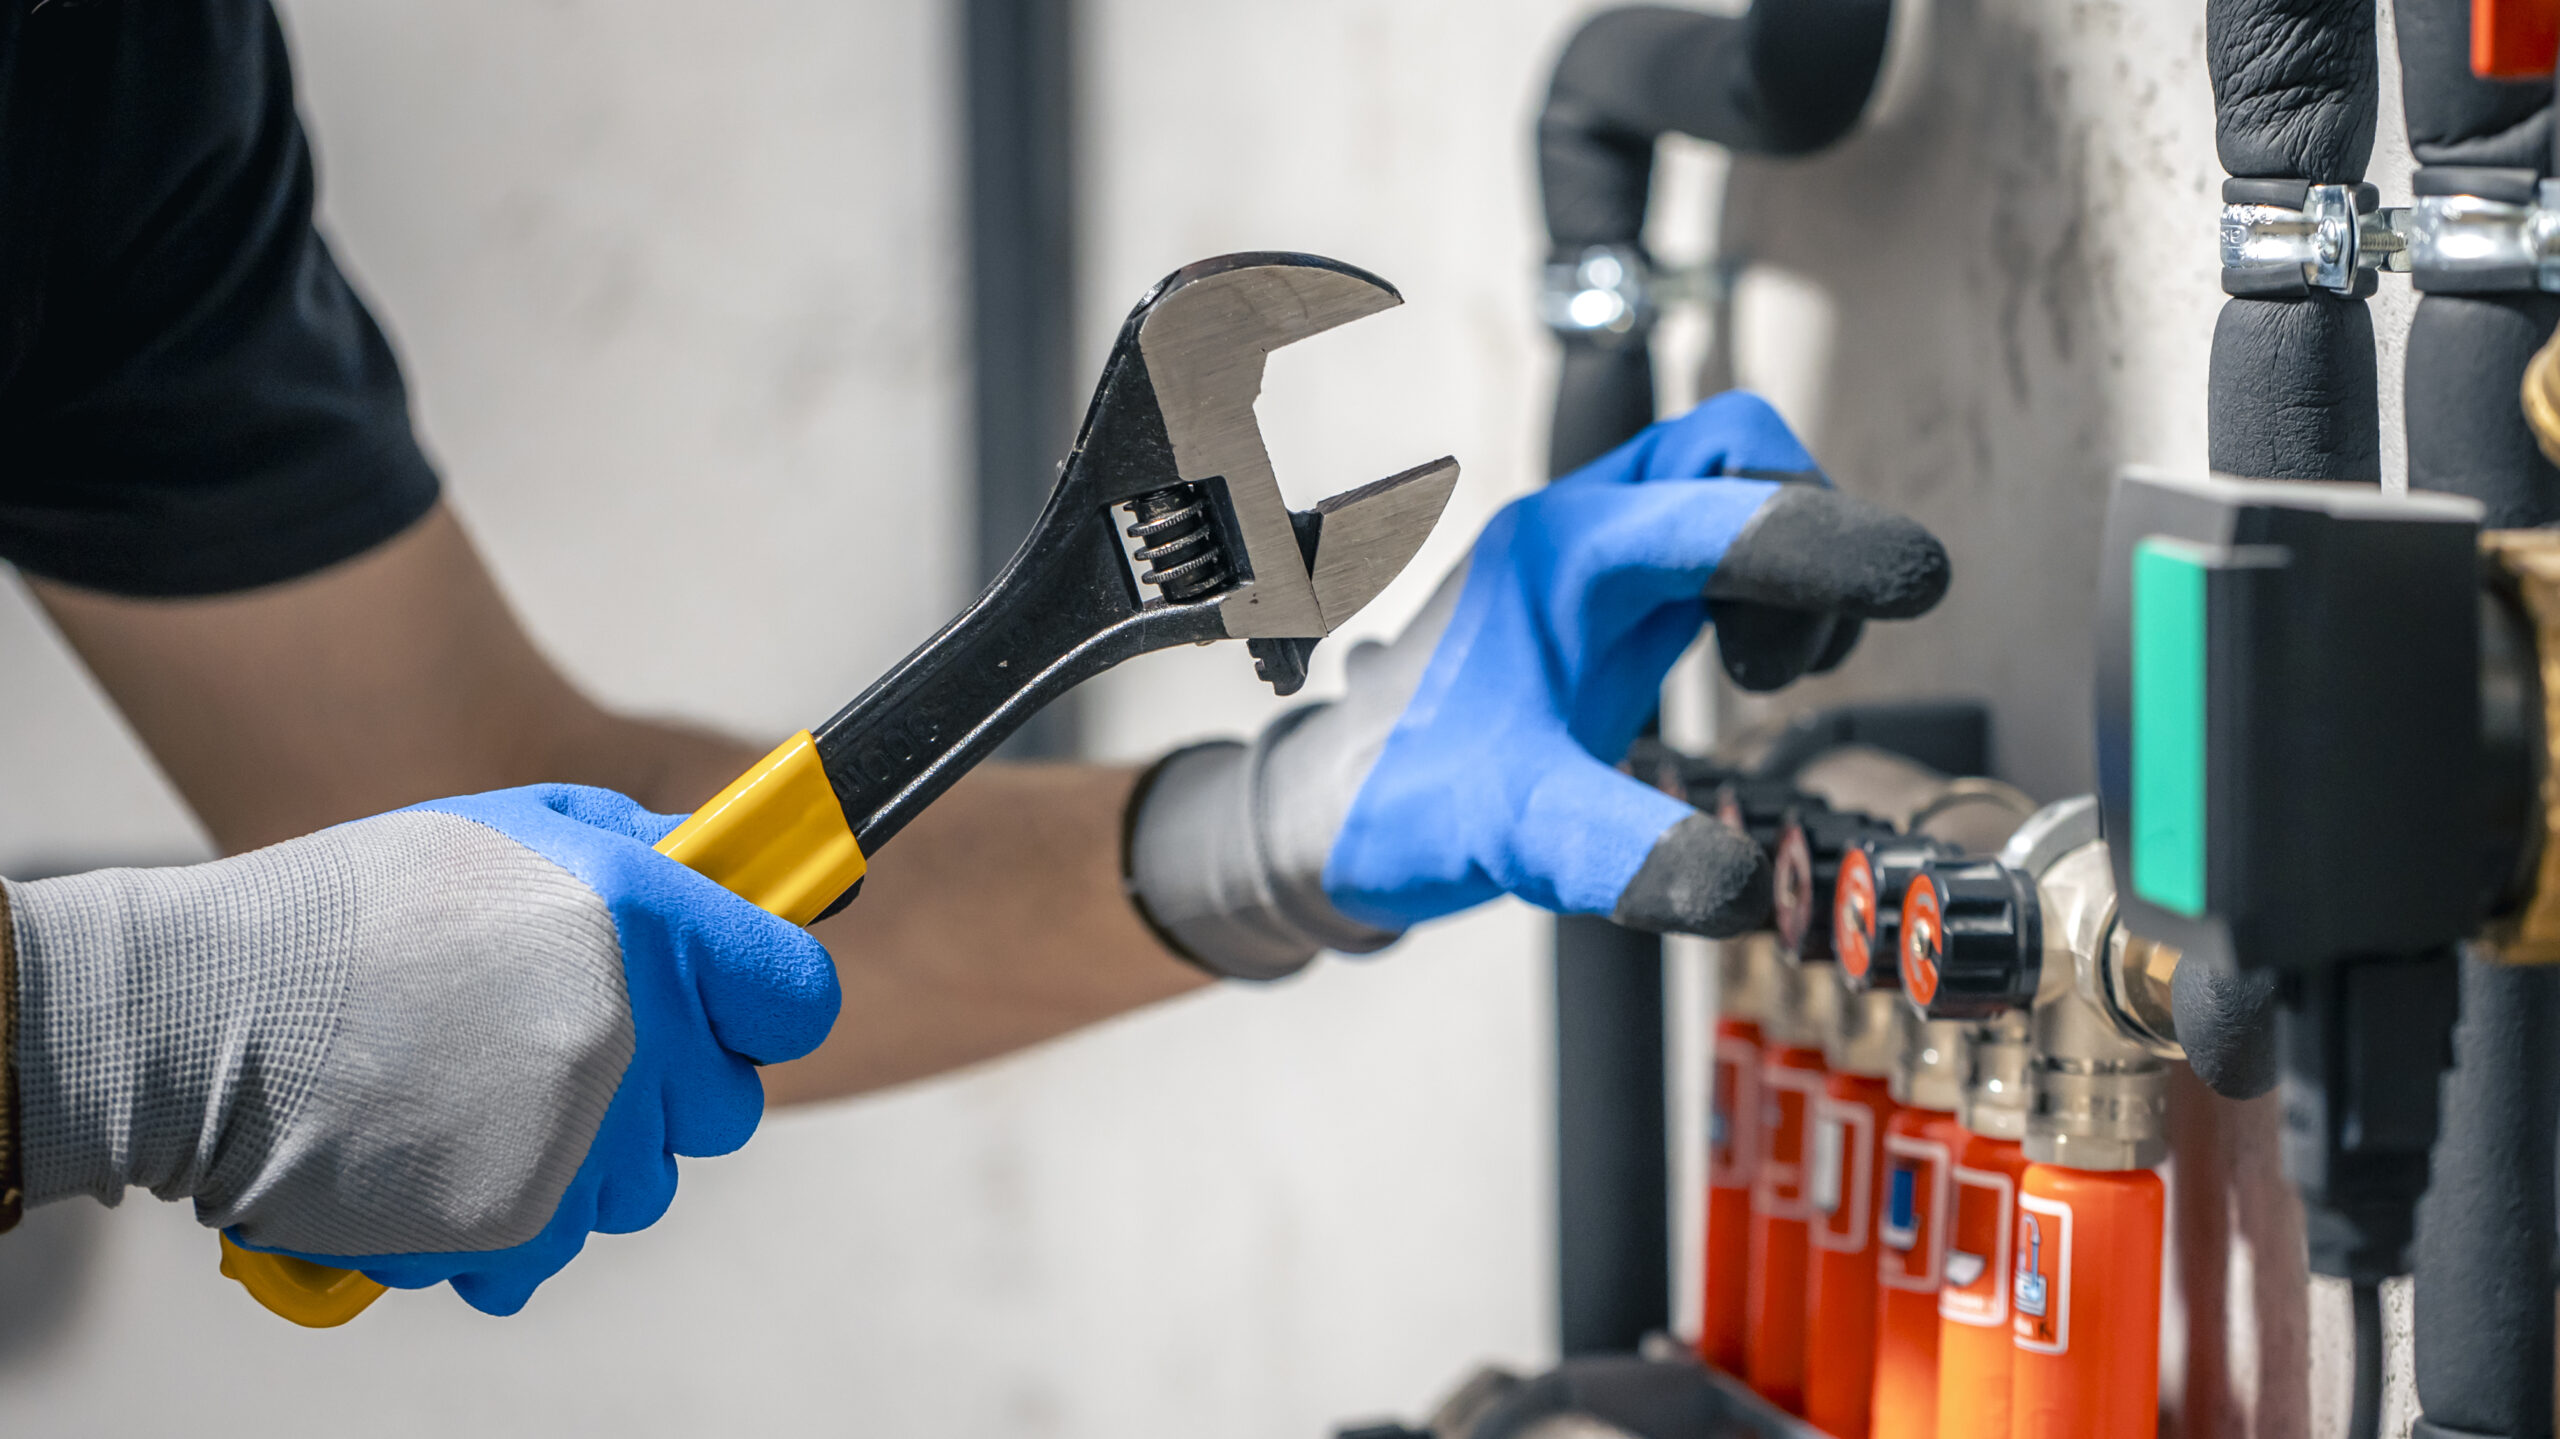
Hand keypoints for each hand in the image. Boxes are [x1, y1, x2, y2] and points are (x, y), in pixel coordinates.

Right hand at [4, 784, 837, 1314]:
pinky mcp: (516, 1225)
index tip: (727, 1001)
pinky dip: (515, 1219)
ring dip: (590, 1155)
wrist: (202, 1014)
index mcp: (648, 922)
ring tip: (481, 1093)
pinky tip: (448, 1155)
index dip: (763, 1001)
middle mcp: (634, 1034)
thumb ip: (645, 852)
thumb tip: (731, 873)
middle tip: (573, 1046)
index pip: (799, 997)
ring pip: (646, 1187)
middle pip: (730, 1108)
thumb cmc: (356, 912)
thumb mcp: (518, 828)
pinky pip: (563, 1248)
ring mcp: (579, 1139)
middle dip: (671, 1086)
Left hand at [1125, 392, 1947, 975]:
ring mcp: (1593, 553)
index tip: (1917, 580)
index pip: (1719, 509)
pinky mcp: (1606, 592)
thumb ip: (1616, 853)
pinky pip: (1711, 539)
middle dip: (1811, 533)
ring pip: (1728, 484)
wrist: (1328, 807)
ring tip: (1764, 671)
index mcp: (1559, 561)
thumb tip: (1741, 888)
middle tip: (1802, 654)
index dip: (1827, 538)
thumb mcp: (1509, 836)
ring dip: (1788, 557)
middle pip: (1735, 450)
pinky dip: (1758, 585)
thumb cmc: (1399, 803)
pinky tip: (1743, 667)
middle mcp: (1578, 532)